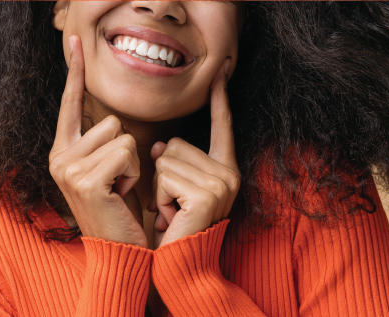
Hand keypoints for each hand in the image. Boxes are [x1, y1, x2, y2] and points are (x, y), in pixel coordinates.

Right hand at [48, 36, 145, 247]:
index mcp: (62, 152)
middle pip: (110, 120)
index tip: (75, 42)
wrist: (119, 249)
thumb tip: (112, 117)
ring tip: (119, 187)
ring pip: (121, 134)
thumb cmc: (119, 209)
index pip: (71, 104)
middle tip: (118, 181)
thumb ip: (102, 142)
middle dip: (126, 148)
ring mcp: (68, 169)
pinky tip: (120, 194)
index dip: (74, 72)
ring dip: (132, 161)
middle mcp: (59, 158)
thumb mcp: (108, 169)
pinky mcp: (85, 180)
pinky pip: (127, 151)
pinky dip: (133, 172)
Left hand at [150, 59, 239, 247]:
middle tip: (172, 205)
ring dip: (158, 188)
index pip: (222, 126)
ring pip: (166, 159)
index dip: (220, 99)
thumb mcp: (173, 189)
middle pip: (176, 143)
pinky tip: (171, 217)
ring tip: (171, 213)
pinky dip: (159, 197)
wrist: (180, 267)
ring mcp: (222, 183)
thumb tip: (158, 144)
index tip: (221, 69)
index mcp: (225, 169)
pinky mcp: (208, 194)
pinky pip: (165, 176)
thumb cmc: (174, 229)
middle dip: (162, 173)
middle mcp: (230, 173)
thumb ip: (172, 161)